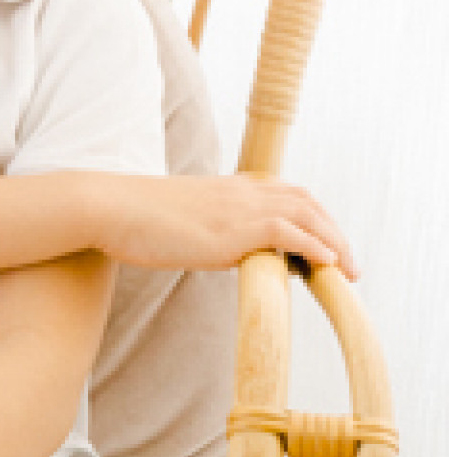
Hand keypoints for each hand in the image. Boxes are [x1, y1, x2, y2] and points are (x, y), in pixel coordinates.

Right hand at [81, 172, 356, 278]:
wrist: (108, 207)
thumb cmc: (131, 217)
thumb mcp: (178, 217)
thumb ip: (203, 226)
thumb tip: (208, 246)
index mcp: (229, 187)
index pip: (287, 192)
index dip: (314, 216)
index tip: (326, 240)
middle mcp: (240, 191)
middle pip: (306, 201)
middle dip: (334, 230)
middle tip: (348, 262)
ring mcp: (238, 208)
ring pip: (308, 214)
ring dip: (335, 241)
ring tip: (348, 270)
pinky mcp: (233, 228)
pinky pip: (290, 232)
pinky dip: (316, 246)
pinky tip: (328, 264)